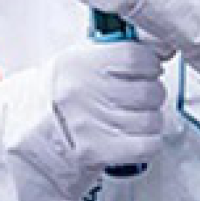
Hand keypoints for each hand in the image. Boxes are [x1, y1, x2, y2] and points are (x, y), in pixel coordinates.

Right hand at [49, 39, 165, 173]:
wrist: (39, 126)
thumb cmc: (67, 90)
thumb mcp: (83, 58)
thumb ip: (117, 51)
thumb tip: (160, 49)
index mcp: (82, 62)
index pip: (136, 57)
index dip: (150, 63)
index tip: (151, 67)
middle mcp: (86, 90)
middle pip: (148, 91)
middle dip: (153, 93)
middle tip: (145, 94)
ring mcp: (92, 122)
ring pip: (151, 120)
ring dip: (152, 118)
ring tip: (139, 116)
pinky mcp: (97, 150)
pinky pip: (145, 145)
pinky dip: (150, 141)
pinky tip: (139, 135)